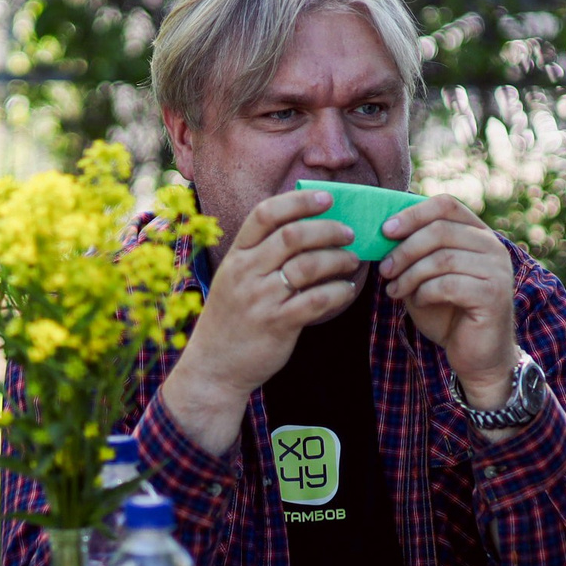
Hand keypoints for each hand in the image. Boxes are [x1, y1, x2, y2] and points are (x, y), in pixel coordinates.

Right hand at [161, 187, 362, 453]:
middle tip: (349, 233)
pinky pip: (317, 300)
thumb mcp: (235, 280)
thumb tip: (306, 228)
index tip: (327, 198)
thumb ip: (261, 255)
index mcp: (236, 256)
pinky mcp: (276, 324)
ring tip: (351, 261)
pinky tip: (347, 290)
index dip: (299, 201)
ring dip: (338, 259)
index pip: (265, 214)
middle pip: (293, 236)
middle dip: (328, 229)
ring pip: (308, 266)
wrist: (214, 367)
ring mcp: (260, 298)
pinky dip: (338, 291)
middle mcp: (245, 272)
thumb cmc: (232, 320)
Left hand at [377, 195, 517, 405]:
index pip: (446, 205)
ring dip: (410, 274)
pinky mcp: (493, 295)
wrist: (476, 356)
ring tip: (394, 290)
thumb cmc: (448, 314)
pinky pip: (448, 284)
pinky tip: (415, 302)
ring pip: (442, 258)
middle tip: (384, 269)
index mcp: (478, 234)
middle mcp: (493, 247)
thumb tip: (383, 230)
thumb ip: (414, 253)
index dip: (413, 214)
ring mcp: (497, 270)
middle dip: (405, 249)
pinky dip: (424, 292)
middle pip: (440, 229)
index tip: (385, 230)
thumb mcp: (426, 277)